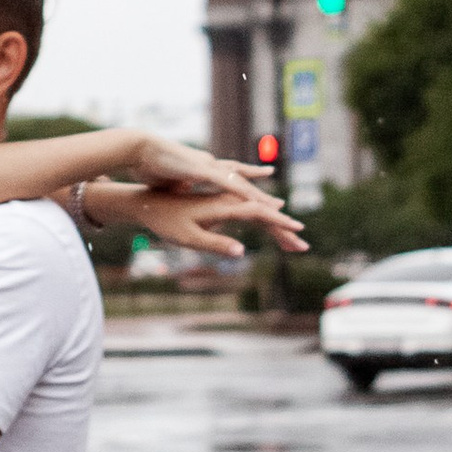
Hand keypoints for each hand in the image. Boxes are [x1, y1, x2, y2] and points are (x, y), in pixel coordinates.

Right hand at [121, 132, 276, 199]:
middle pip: (243, 184)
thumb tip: (186, 190)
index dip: (251, 191)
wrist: (140, 149)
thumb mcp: (174, 184)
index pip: (234, 183)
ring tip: (276, 208)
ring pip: (239, 183)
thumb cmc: (153, 166)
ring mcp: (208, 167)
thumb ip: (184, 186)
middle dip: (262, 199)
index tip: (267, 201)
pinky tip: (251, 200)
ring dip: (257, 196)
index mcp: (206, 172)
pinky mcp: (200, 169)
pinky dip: (239, 190)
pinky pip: (225, 183)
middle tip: (282, 208)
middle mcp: (212, 168)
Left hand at [132, 182, 307, 262]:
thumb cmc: (166, 221)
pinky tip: (271, 225)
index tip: (298, 231)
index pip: (259, 213)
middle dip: (284, 229)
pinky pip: (248, 212)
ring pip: (258, 213)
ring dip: (276, 226)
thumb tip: (241, 251)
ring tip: (292, 242)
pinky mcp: (220, 205)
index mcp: (223, 205)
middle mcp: (228, 200)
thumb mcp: (188, 238)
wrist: (149, 202)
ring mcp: (225, 202)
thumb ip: (215, 243)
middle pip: (264, 213)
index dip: (280, 222)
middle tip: (302, 247)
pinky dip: (263, 220)